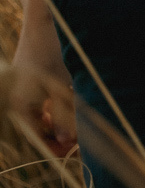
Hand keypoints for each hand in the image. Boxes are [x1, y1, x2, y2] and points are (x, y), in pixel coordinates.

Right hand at [7, 15, 75, 156]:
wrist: (39, 35)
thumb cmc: (49, 60)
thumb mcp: (60, 89)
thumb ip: (62, 116)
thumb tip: (67, 140)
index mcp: (22, 108)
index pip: (37, 138)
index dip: (55, 147)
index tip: (74, 152)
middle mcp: (20, 106)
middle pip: (40, 131)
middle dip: (59, 138)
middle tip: (81, 144)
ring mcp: (24, 100)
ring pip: (43, 122)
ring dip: (59, 127)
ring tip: (78, 131)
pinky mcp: (30, 93)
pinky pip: (42, 111)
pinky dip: (55, 115)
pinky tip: (68, 114)